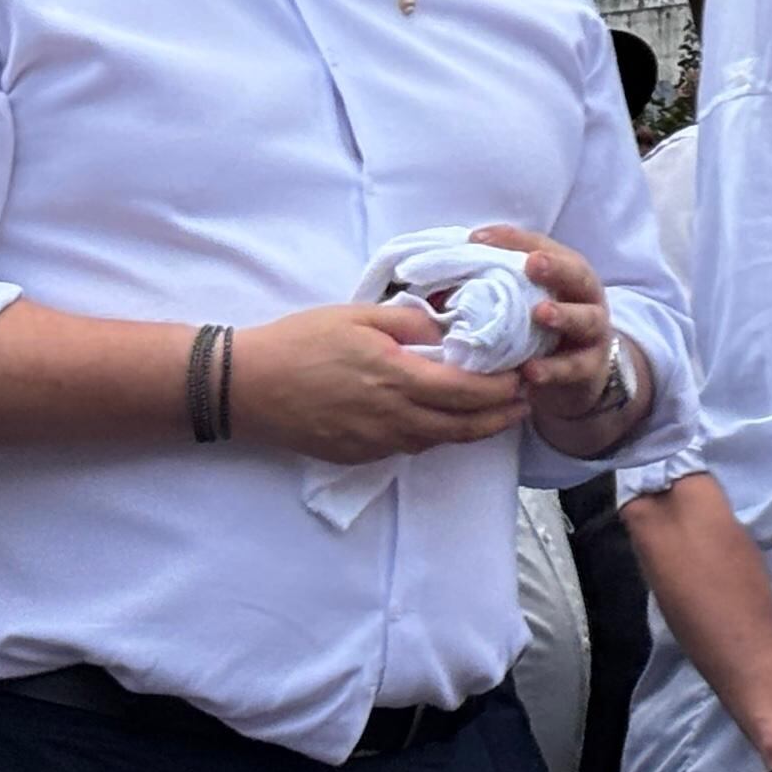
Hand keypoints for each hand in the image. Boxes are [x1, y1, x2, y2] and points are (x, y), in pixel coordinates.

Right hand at [228, 302, 529, 463]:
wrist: (245, 386)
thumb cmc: (300, 342)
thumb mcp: (358, 316)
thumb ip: (410, 322)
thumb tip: (447, 330)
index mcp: (398, 377)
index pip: (469, 390)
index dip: (504, 388)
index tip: (524, 375)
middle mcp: (393, 417)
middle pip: (465, 425)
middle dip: (502, 414)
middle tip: (527, 401)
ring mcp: (375, 441)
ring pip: (440, 440)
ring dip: (474, 429)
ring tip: (498, 413)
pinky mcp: (358, 454)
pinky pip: (410, 447)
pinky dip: (436, 435)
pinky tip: (445, 421)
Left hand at [469, 225, 630, 429]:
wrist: (579, 373)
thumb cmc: (540, 329)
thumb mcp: (521, 302)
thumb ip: (493, 284)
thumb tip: (440, 273)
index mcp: (565, 274)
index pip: (542, 247)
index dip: (514, 240)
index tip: (478, 239)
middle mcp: (585, 298)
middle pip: (578, 275)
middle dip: (556, 268)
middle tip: (533, 264)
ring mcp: (593, 334)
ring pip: (586, 320)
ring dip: (564, 316)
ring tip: (539, 314)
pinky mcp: (591, 368)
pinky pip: (575, 368)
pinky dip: (554, 369)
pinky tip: (530, 372)